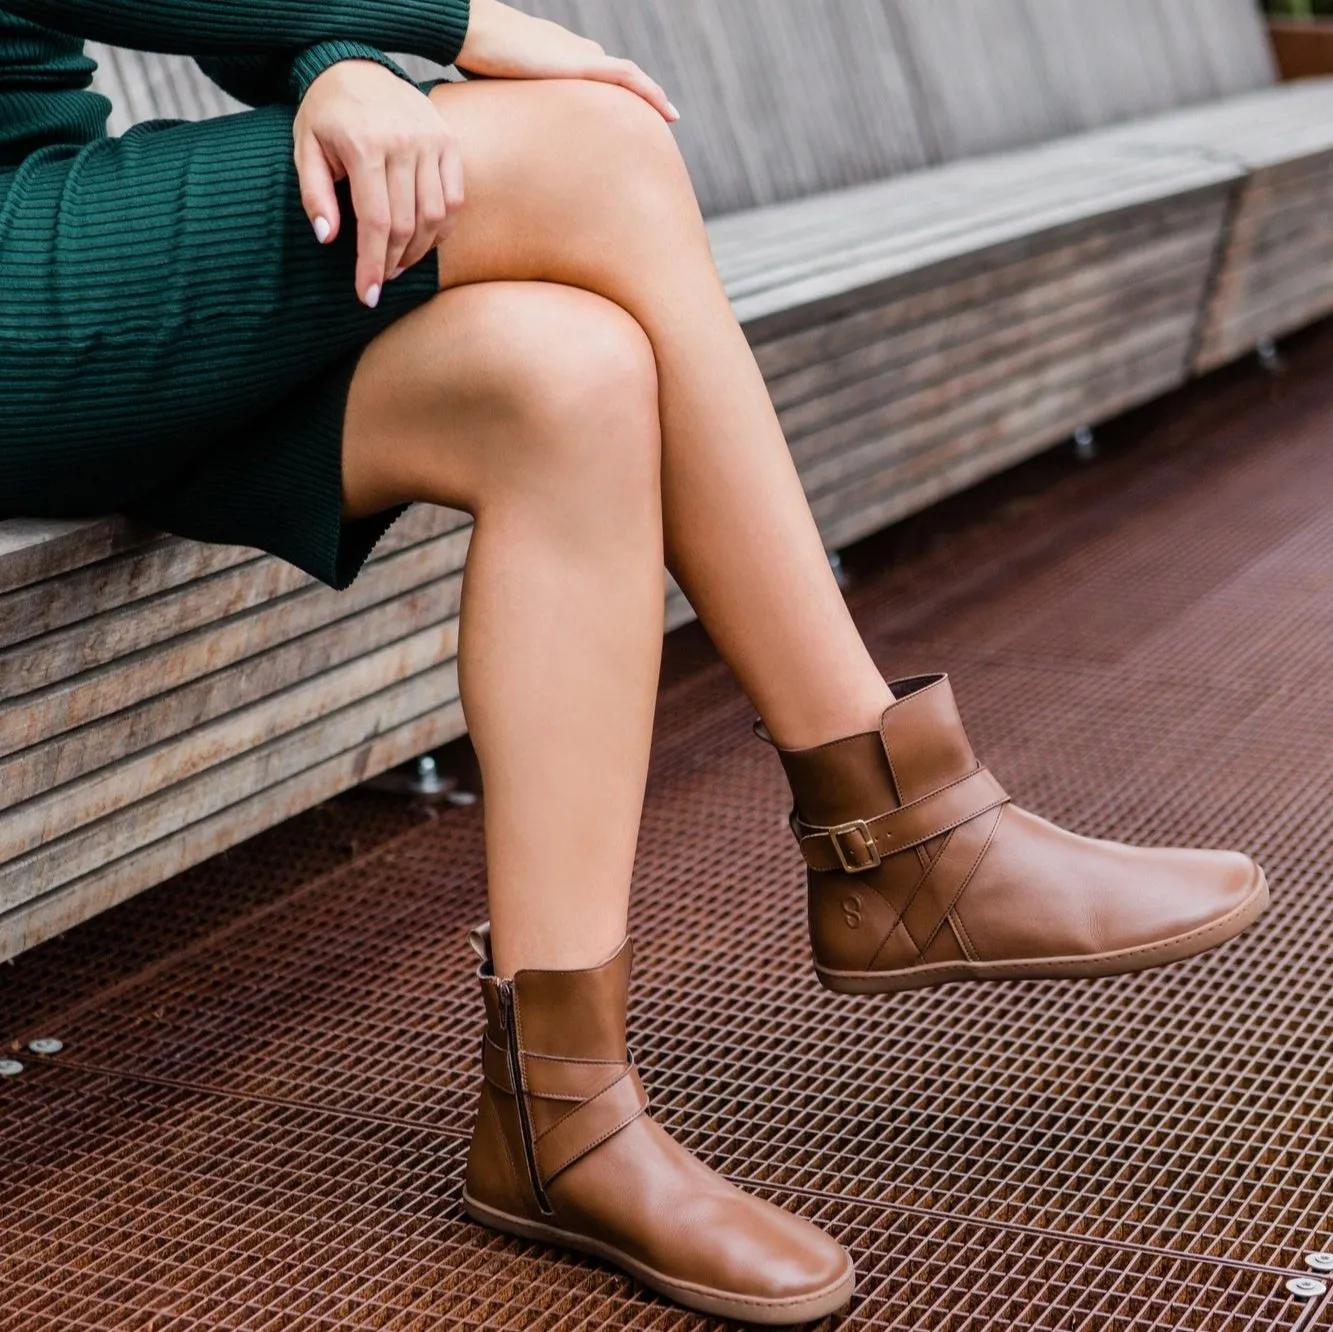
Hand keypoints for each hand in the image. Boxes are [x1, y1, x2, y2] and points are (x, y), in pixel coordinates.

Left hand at [294, 59, 463, 306]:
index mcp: (365, 144)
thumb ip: (314, 194)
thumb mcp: (305, 149)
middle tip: (379, 280)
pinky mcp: (449, 142)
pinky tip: (423, 240)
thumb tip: (327, 237)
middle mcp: (404, 142)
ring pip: (434, 217)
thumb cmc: (327, 115)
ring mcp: (432, 141)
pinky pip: (454, 199)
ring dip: (418, 251)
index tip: (366, 295)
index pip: (376, 221)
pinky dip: (441, 228)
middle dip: (393, 262)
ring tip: (398, 262)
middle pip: (407, 224)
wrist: (357, 66)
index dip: (372, 264)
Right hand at [458, 0, 677, 122]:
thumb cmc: (476, 57)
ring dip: (652, 96)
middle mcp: (576, 52)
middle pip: (618, 75)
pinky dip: (650, 92)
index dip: (617, 94)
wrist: (473, 31)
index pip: (597, 75)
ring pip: (629, 76)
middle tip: (658, 121)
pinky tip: (667, 110)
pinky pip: (627, 77)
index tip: (628, 115)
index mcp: (559, 56)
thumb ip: (511, 105)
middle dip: (639, 97)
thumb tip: (499, 134)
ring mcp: (581, 56)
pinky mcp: (582, 64)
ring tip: (670, 117)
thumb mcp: (500, 87)